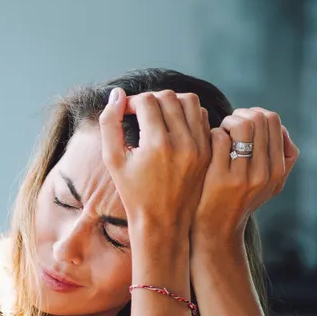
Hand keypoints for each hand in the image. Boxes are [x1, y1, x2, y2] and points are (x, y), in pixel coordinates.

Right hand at [98, 88, 211, 231]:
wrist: (162, 221)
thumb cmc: (133, 192)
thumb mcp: (112, 160)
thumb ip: (109, 124)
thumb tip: (116, 94)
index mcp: (156, 144)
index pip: (146, 101)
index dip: (132, 102)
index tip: (125, 112)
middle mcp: (182, 142)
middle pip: (168, 97)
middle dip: (151, 99)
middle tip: (140, 112)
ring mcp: (199, 146)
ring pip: (189, 101)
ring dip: (171, 102)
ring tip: (158, 115)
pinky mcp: (207, 151)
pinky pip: (201, 117)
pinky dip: (187, 114)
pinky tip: (173, 126)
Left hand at [194, 107, 299, 243]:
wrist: (216, 231)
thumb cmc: (239, 200)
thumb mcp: (269, 184)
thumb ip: (281, 158)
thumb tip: (281, 128)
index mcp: (278, 169)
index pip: (273, 121)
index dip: (255, 114)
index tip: (243, 124)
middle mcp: (265, 172)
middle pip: (258, 118)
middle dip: (240, 115)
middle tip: (228, 126)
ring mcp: (243, 176)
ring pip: (241, 125)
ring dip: (226, 122)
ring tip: (220, 133)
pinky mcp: (220, 178)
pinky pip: (219, 138)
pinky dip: (212, 135)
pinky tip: (208, 146)